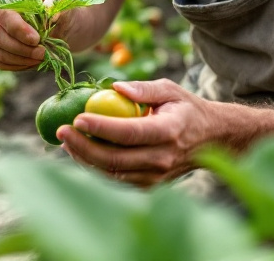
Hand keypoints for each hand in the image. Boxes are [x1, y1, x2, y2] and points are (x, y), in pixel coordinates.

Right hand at [0, 0, 77, 71]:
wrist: (57, 6)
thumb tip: (52, 15)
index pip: (4, 5)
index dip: (17, 25)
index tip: (37, 39)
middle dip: (17, 45)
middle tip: (41, 52)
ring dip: (15, 56)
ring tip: (39, 57)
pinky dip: (12, 63)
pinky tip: (31, 62)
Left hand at [57, 78, 219, 186]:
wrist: (211, 139)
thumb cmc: (186, 109)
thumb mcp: (170, 90)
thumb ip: (143, 88)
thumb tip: (114, 87)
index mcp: (169, 131)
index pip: (129, 133)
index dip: (101, 128)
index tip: (77, 118)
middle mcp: (162, 158)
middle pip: (115, 159)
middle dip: (83, 147)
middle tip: (61, 131)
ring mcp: (156, 177)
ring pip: (112, 174)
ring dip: (85, 159)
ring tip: (66, 141)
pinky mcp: (149, 186)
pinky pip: (116, 180)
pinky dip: (96, 168)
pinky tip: (82, 152)